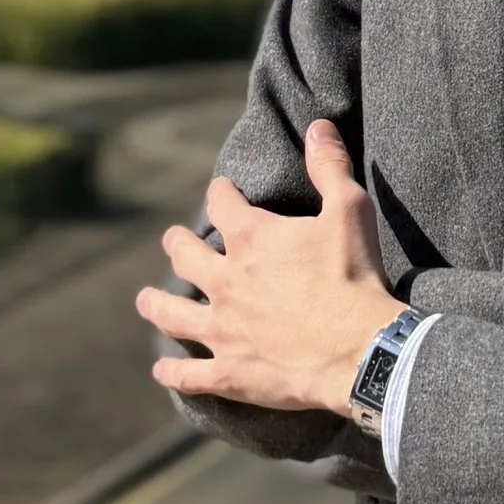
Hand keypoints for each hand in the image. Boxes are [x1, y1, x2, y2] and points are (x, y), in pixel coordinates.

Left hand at [137, 118, 398, 417]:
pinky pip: (189, 375)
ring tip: (145, 300)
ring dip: (157, 305)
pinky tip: (160, 369)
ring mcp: (222, 329)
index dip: (221, 194)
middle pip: (185, 257)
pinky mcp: (228, 372)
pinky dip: (172, 372)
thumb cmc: (353, 277)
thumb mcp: (349, 210)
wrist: (358, 350)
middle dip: (178, 245)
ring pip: (173, 315)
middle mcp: (225, 281)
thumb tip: (317, 127)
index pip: (222, 204)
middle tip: (173, 241)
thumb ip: (329, 166)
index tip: (222, 191)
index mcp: (251, 239)